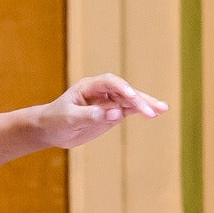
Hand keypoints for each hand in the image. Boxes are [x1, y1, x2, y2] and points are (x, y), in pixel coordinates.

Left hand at [37, 73, 167, 150]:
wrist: (50, 129)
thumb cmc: (56, 120)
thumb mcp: (69, 119)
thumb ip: (90, 115)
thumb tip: (115, 114)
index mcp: (89, 86)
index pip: (110, 83)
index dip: (122, 89)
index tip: (132, 99)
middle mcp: (102, 91)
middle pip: (125, 91)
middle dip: (140, 99)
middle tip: (153, 109)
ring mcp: (108, 101)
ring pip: (130, 101)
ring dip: (146, 105)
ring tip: (162, 110)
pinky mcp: (112, 112)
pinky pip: (129, 110)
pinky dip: (141, 112)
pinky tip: (155, 114)